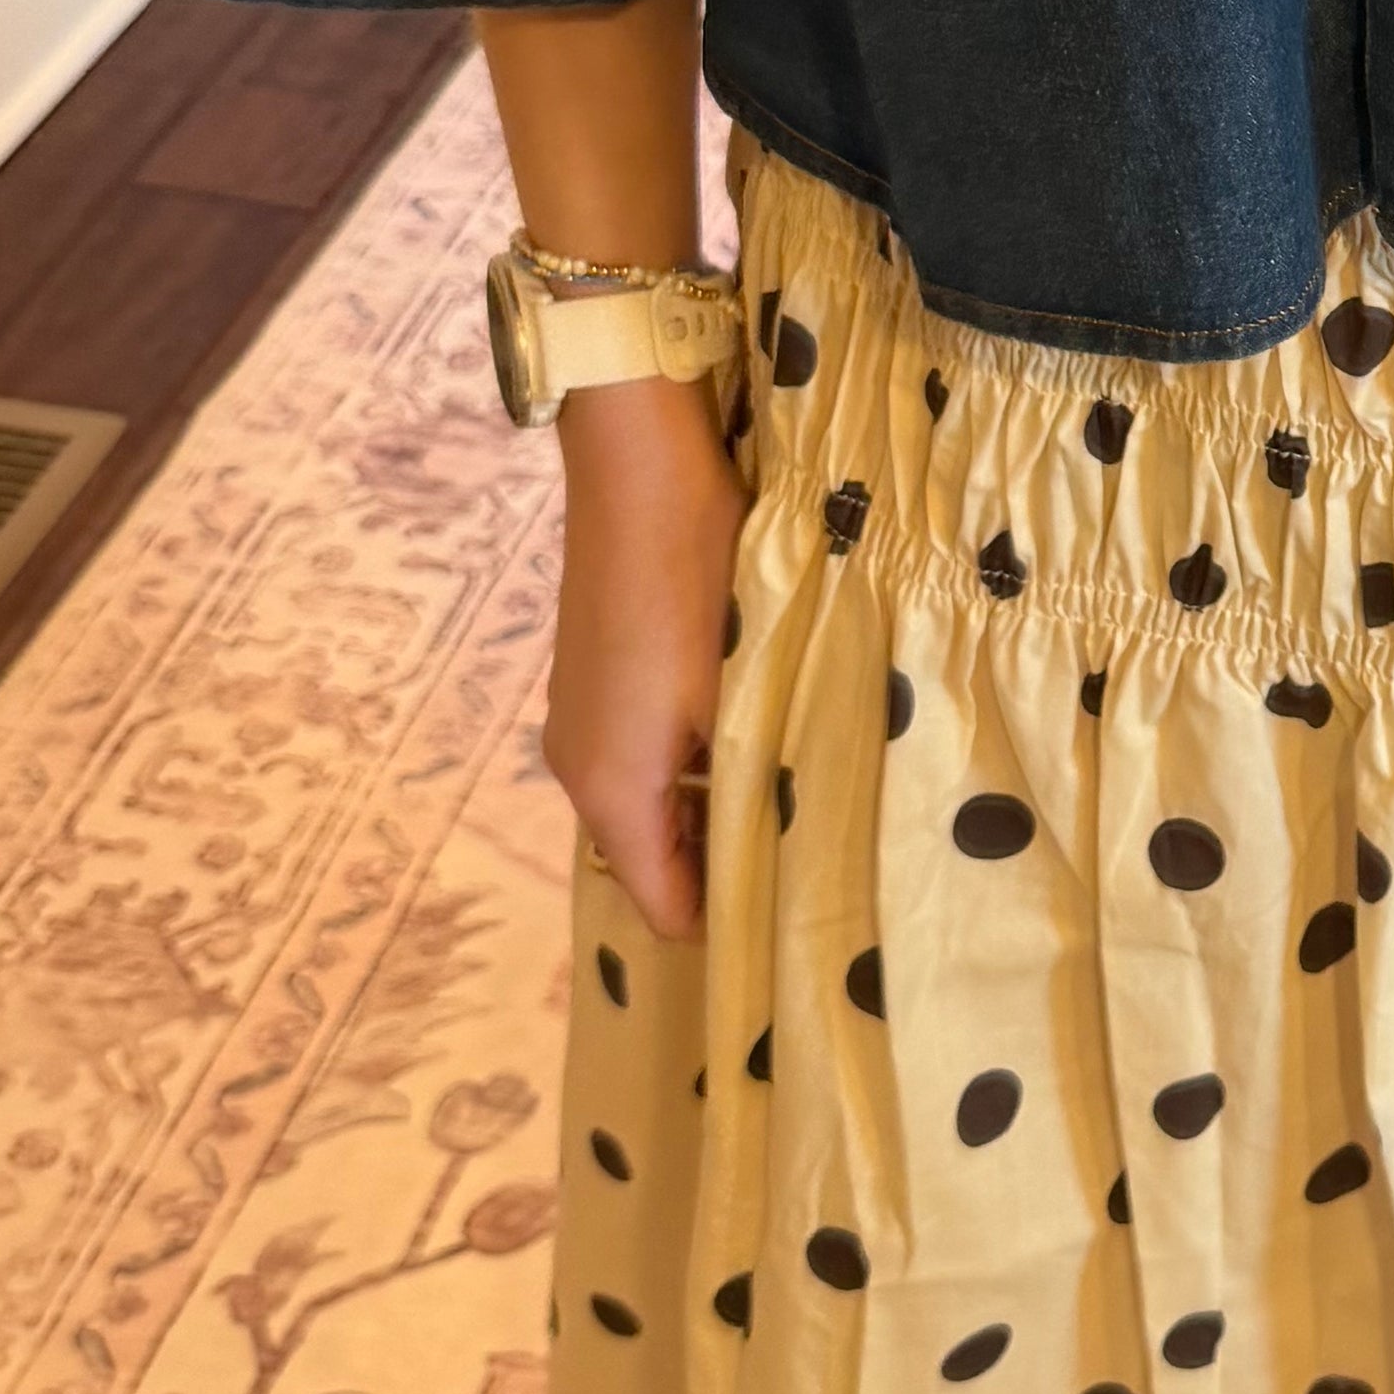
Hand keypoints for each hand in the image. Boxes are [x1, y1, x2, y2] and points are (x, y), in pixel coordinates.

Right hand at [546, 377, 744, 943]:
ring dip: (714, 805)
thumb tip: (793, 857)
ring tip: (796, 793)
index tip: (798, 921)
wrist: (639, 469)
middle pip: (653, 859)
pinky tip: (759, 731)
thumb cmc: (697, 585)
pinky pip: (646, 754)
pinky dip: (694, 762)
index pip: (663, 907)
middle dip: (725, 864)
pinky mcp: (595, 679)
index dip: (727, 924)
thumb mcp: (741, 697)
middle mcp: (579, 769)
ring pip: (653, 803)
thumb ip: (759, 785)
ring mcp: (581, 721)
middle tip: (814, 856)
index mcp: (609, 792)